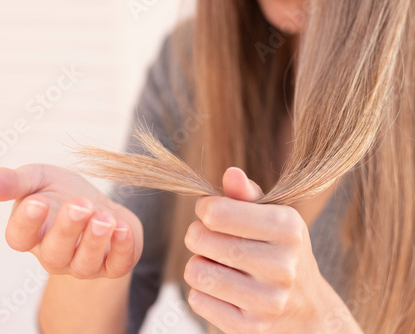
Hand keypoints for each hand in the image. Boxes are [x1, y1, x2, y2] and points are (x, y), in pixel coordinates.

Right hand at [0, 164, 142, 278]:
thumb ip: (12, 182)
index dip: (26, 222)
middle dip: (67, 229)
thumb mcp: (38, 179)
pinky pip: (118, 265)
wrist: (97, 205)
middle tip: (80, 204)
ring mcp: (84, 263)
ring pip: (85, 263)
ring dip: (95, 240)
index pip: (19, 238)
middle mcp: (55, 254)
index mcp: (31, 234)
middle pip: (54, 252)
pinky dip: (122, 248)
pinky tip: (123, 228)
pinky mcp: (113, 264)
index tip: (37, 200)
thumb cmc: (63, 192)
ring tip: (103, 217)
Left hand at [183, 167, 361, 332]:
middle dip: (197, 234)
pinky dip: (203, 292)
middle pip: (200, 239)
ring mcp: (267, 301)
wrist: (306, 310)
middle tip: (210, 238)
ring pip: (196, 271)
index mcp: (288, 229)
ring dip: (199, 264)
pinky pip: (197, 300)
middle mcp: (282, 266)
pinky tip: (224, 290)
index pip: (216, 212)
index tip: (209, 212)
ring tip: (219, 264)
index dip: (204, 209)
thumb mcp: (273, 217)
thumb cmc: (280, 251)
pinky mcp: (249, 327)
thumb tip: (231, 173)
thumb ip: (247, 194)